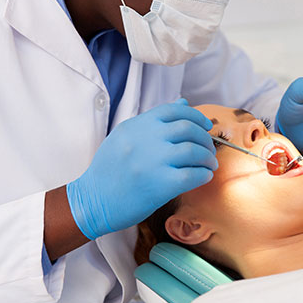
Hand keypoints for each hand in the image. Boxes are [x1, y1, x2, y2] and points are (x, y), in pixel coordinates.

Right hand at [66, 98, 216, 238]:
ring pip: (194, 151)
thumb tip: (184, 103)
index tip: (205, 126)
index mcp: (138, 125)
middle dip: (205, 138)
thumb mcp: (126, 136)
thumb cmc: (110, 169)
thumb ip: (154, 120)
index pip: (175, 110)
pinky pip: (193, 175)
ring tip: (209, 163)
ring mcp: (154, 161)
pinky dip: (203, 174)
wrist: (93, 200)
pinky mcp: (160, 185)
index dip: (196, 116)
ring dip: (208, 157)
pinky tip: (204, 176)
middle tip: (209, 148)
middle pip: (188, 129)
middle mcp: (146, 139)